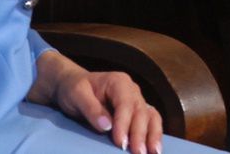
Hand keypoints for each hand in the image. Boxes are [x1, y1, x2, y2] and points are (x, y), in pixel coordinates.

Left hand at [29, 51, 162, 153]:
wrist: (74, 85)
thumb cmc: (75, 89)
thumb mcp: (77, 95)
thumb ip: (91, 108)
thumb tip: (106, 126)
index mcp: (118, 82)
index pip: (125, 104)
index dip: (124, 124)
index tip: (121, 143)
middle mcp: (132, 90)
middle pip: (141, 111)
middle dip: (140, 134)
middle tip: (138, 153)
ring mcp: (137, 101)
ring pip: (151, 116)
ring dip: (153, 135)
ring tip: (154, 153)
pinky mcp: (137, 112)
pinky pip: (151, 121)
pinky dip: (154, 134)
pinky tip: (154, 149)